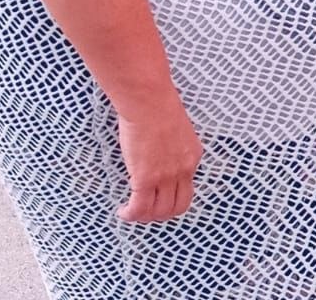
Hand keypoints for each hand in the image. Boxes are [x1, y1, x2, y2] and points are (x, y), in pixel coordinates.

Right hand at [116, 96, 203, 222]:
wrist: (148, 99)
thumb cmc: (157, 103)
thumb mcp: (176, 128)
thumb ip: (172, 145)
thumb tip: (158, 152)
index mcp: (192, 155)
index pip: (187, 188)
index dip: (172, 198)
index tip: (159, 198)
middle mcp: (183, 169)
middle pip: (177, 207)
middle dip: (161, 214)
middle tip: (147, 211)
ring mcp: (165, 176)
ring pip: (158, 212)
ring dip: (145, 216)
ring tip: (132, 211)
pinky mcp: (145, 178)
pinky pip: (139, 208)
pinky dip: (130, 214)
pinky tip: (123, 211)